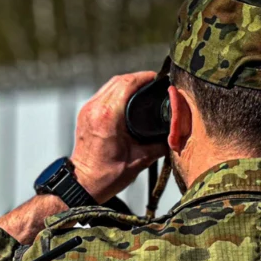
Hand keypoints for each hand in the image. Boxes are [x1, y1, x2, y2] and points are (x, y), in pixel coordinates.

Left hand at [69, 72, 168, 202]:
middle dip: (138, 78)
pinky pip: (103, 93)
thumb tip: (177, 134)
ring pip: (110, 85)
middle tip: (154, 82)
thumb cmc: (107, 175)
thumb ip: (160, 145)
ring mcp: (88, 110)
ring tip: (143, 87)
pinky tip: (128, 97)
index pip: (128, 84)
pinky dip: (117, 91)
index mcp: (109, 117)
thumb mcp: (140, 160)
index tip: (158, 78)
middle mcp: (96, 109)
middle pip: (119, 80)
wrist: (83, 183)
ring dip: (127, 83)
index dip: (145, 77)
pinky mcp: (85, 113)